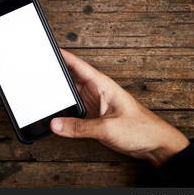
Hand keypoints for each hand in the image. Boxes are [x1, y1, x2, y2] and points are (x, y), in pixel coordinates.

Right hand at [51, 49, 189, 166]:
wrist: (155, 144)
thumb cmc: (141, 129)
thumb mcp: (107, 128)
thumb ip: (79, 127)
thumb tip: (56, 124)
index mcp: (102, 85)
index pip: (78, 66)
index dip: (63, 56)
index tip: (49, 50)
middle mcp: (97, 92)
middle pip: (71, 82)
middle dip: (56, 80)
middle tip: (38, 77)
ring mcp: (96, 105)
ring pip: (72, 99)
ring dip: (61, 100)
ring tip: (44, 100)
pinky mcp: (95, 118)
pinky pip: (75, 113)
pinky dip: (66, 115)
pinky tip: (58, 119)